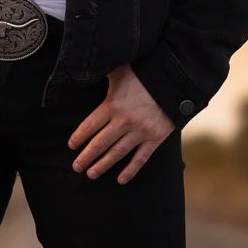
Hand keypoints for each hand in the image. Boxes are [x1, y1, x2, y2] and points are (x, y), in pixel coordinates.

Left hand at [69, 65, 174, 184]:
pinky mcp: (155, 138)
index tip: (72, 146)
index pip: (89, 126)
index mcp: (112, 105)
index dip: (78, 138)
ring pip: (116, 154)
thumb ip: (103, 73)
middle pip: (99, 144)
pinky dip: (130, 170)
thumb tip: (87, 68)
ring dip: (102, 166)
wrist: (176, 79)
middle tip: (76, 167)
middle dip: (86, 157)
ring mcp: (140, 132)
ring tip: (91, 174)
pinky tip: (121, 180)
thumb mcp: (120, 70)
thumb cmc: (144, 72)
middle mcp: (124, 121)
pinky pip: (140, 159)